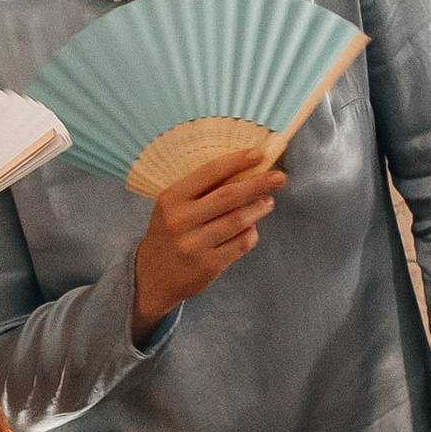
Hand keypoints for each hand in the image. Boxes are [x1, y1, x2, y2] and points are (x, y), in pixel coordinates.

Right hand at [130, 155, 285, 337]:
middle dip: (258, 184)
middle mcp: (181, 220)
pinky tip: (251, 228)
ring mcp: (195, 245)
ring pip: (239, 220)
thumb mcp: (171, 207)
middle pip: (229, 196)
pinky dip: (251, 233)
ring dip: (259, 208)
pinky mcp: (208, 265)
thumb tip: (243, 172)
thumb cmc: (168, 233)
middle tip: (279, 177)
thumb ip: (199, 191)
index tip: (258, 154)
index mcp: (171, 199)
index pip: (209, 173)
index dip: (237, 161)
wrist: (151, 276)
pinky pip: (241, 243)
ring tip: (267, 202)